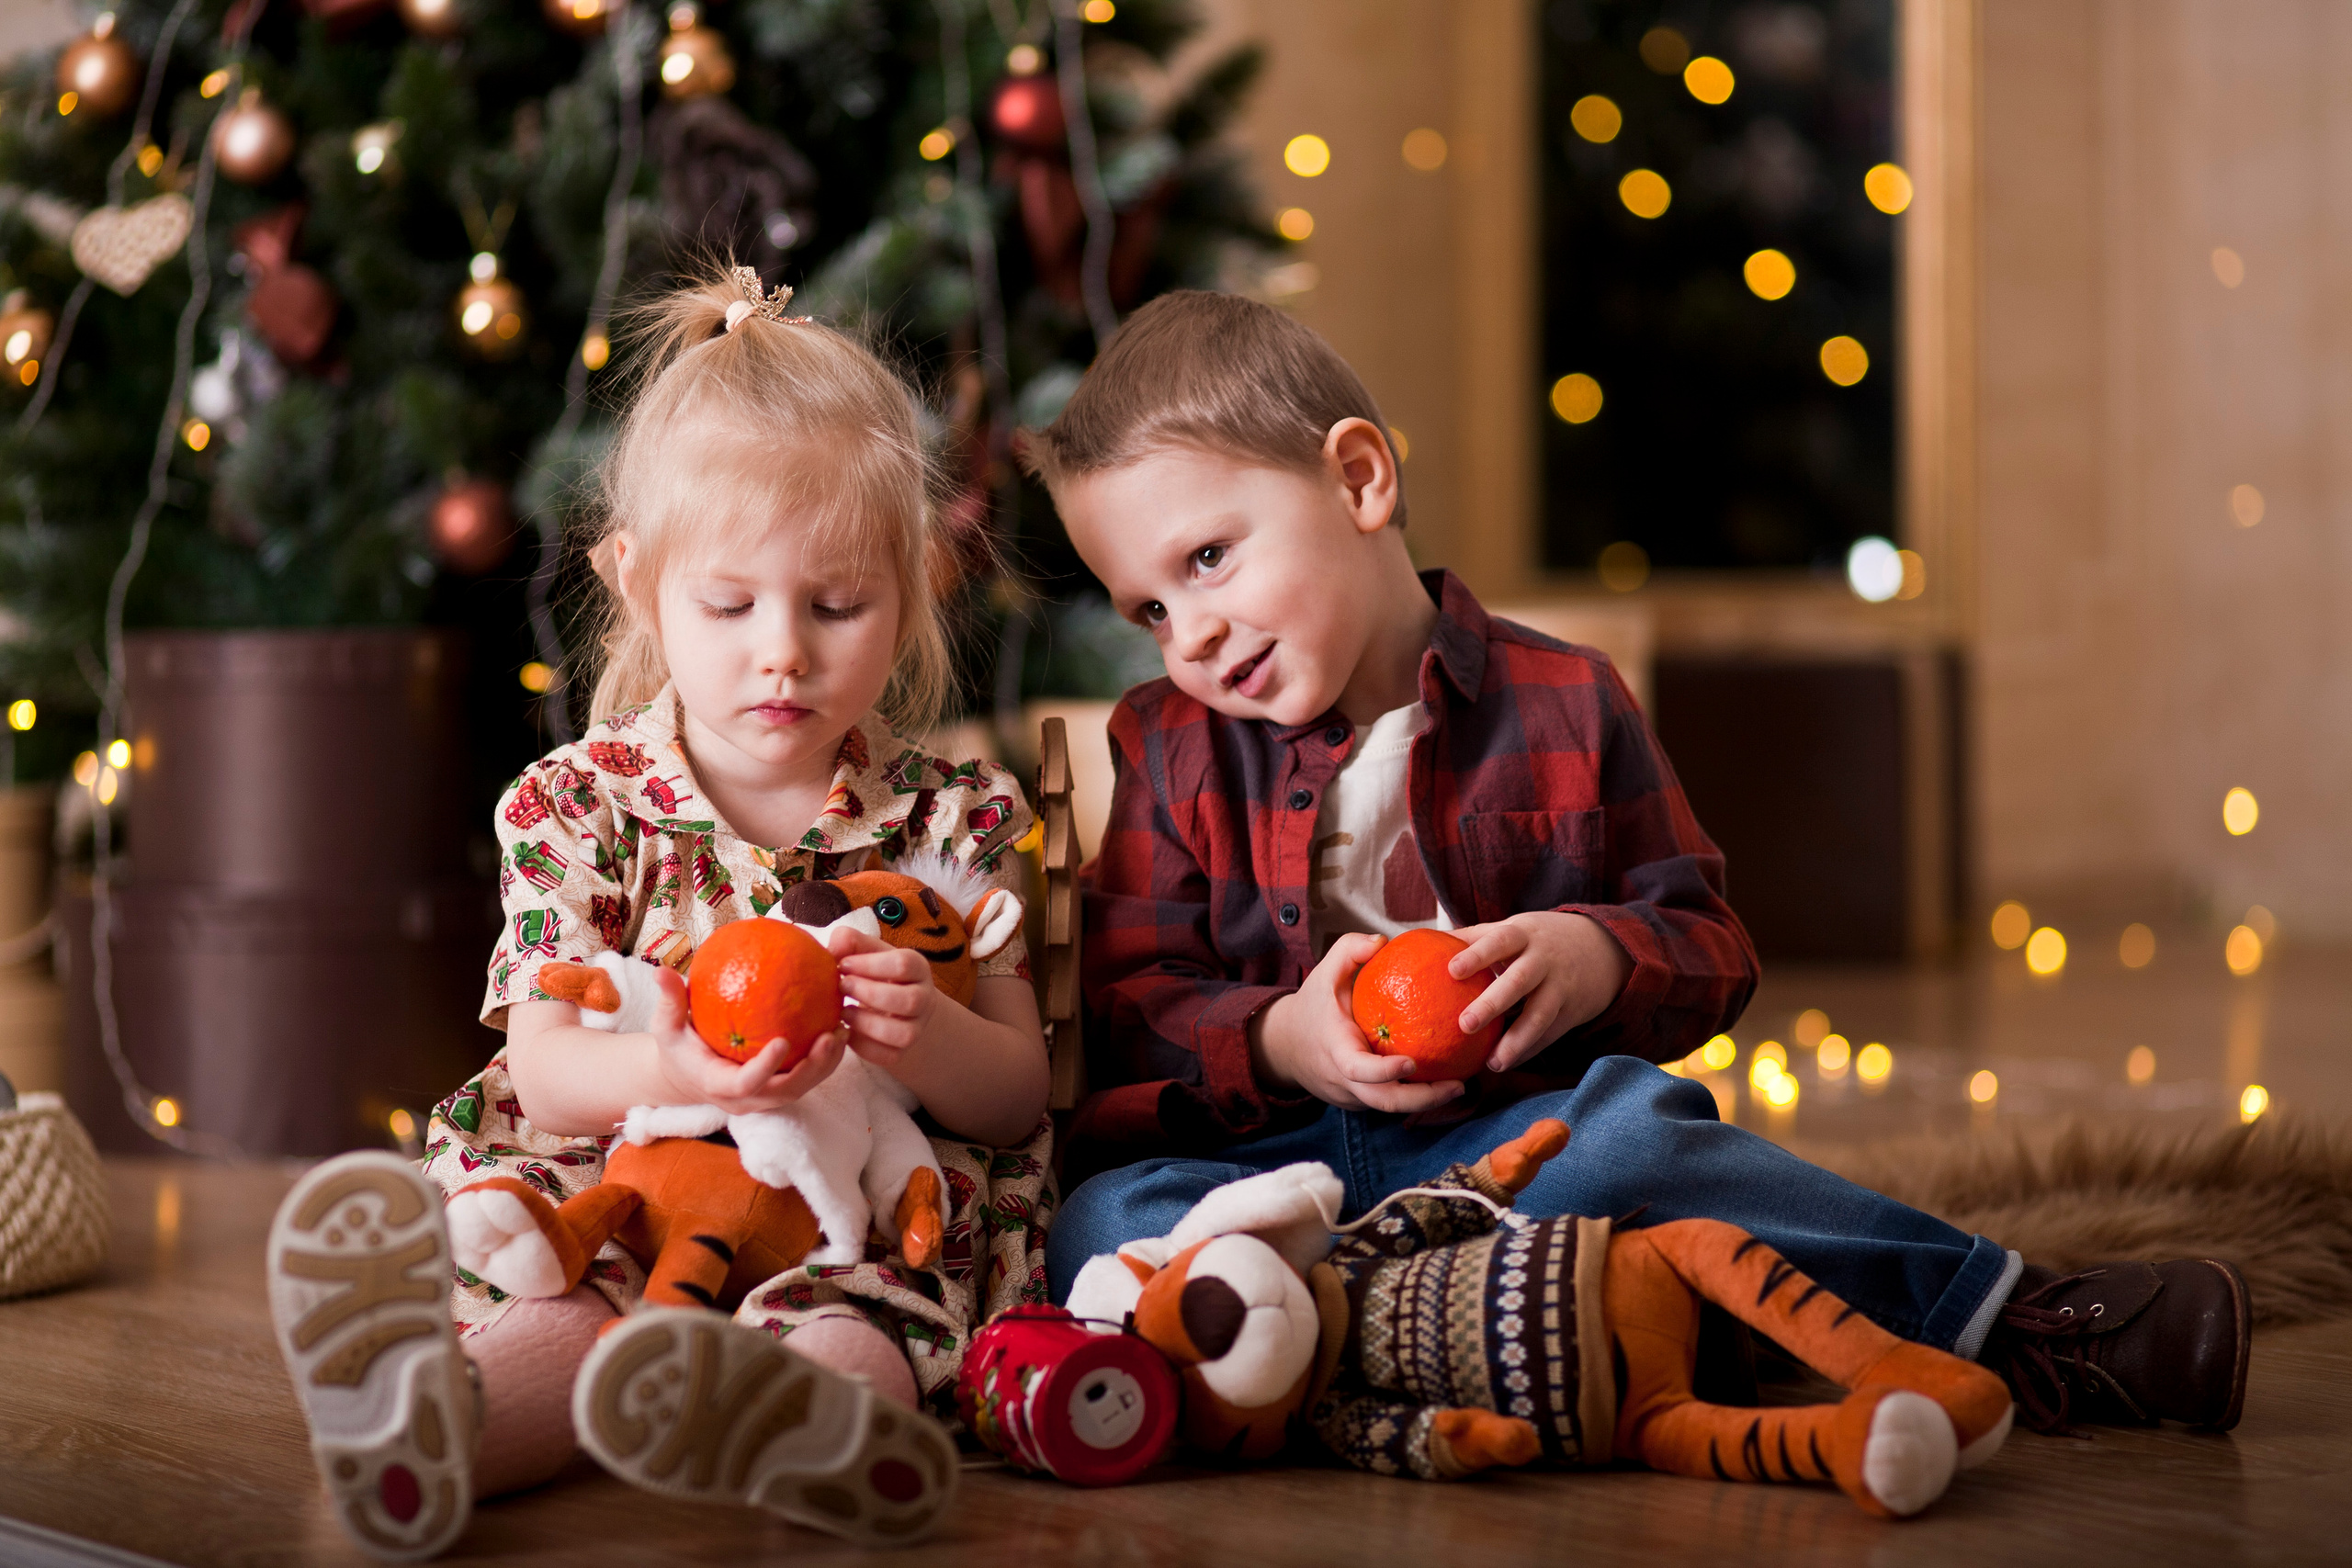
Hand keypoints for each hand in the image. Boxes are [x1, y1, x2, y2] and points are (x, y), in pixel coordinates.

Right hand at [646, 965, 845, 1113]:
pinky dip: (825, 1059)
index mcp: (718, 1085)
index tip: (783, 1040)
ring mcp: (764, 1099)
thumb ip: (670, 1001)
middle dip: (811, 1069)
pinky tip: (840, 1027)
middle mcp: (745, 1100)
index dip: (766, 1068)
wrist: (685, 1076)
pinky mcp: (778, 1091)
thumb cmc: (677, 1047)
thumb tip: (661, 970)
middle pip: (785, 1092)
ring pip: (802, 1088)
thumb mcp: (667, 1025)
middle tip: (829, 1036)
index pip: (745, 1084)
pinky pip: (806, 1078)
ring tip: (843, 1030)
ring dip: (826, 1064)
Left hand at [825, 922, 944, 1074]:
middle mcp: (925, 998)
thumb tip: (834, 947)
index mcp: (918, 968)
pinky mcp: (902, 1051)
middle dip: (869, 993)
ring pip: (904, 1033)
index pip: (904, 964)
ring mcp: (917, 1028)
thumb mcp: (867, 951)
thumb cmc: (874, 973)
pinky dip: (864, 1046)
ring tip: (843, 1013)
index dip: (870, 964)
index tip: (843, 964)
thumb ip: (850, 942)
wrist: (891, 1005)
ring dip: (868, 1024)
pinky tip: (847, 1031)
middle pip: (909, 1000)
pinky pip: (888, 1056)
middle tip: (841, 987)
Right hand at [1249, 933, 1465, 1113]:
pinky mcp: (1360, 1102)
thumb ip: (1348, 951)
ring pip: (1390, 1107)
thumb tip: (1382, 940)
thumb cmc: (1313, 1007)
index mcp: (1336, 1051)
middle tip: (1459, 1086)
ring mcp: (1352, 1096)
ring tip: (1461, 1085)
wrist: (1286, 1046)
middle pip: (1383, 1102)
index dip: (1384, 1071)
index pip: (1357, 1069)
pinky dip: (1415, 1096)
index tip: (1412, 1062)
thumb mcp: (1323, 974)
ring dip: (1427, 1101)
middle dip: (1423, 1100)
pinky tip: (1444, 1081)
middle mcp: (1343, 1080)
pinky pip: (1389, 1101)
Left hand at [1448, 911, 1630, 1071]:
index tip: (1451, 971)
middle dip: (1492, 1003)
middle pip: (1519, 981)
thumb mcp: (1512, 928)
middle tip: (1463, 1025)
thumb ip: (1473, 937)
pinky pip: (1550, 1034)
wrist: (1602, 948)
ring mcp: (1561, 986)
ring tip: (1492, 1063)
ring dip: (1516, 1041)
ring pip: (1540, 1015)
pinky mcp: (1572, 1011)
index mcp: (1523, 934)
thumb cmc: (1537, 939)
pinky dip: (1529, 1050)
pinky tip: (1506, 1063)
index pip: (1499, 941)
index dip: (1477, 955)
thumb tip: (1422, 943)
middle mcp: (1544, 959)